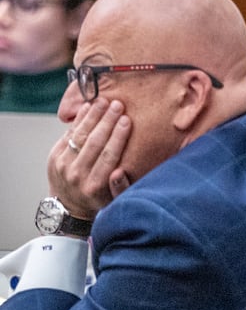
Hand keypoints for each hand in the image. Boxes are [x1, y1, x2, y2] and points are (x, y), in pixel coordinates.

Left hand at [48, 98, 131, 218]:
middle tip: (118, 105)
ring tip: (104, 101)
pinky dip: (78, 120)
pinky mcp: (54, 156)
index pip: (108, 155)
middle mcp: (76, 175)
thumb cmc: (98, 201)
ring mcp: (62, 165)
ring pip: (79, 135)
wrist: (70, 207)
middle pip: (94, 142)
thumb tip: (119, 172)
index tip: (127, 120)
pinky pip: (68, 134)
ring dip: (92, 116)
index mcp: (94, 186)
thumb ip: (121, 189)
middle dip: (107, 121)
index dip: (118, 136)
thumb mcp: (115, 202)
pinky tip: (88, 107)